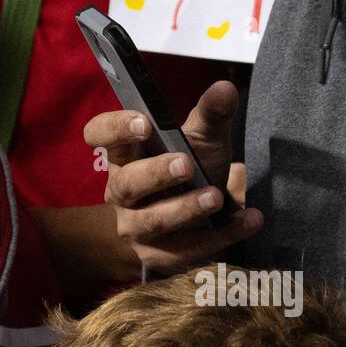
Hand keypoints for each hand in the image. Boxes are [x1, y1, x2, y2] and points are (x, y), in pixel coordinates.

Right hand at [83, 80, 261, 273]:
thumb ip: (211, 115)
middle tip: (186, 164)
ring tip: (217, 197)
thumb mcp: (202, 139)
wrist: (199, 218)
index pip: (99, 134)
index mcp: (125, 155)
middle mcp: (121, 193)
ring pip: (153, 221)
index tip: (143, 123)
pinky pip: (184, 250)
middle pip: (126, 184)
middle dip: (155, 174)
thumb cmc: (190, 170)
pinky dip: (220, 236)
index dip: (114, 129)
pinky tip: (247, 221)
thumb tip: (223, 90)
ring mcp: (135, 227)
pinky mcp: (156, 256)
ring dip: (185, 209)